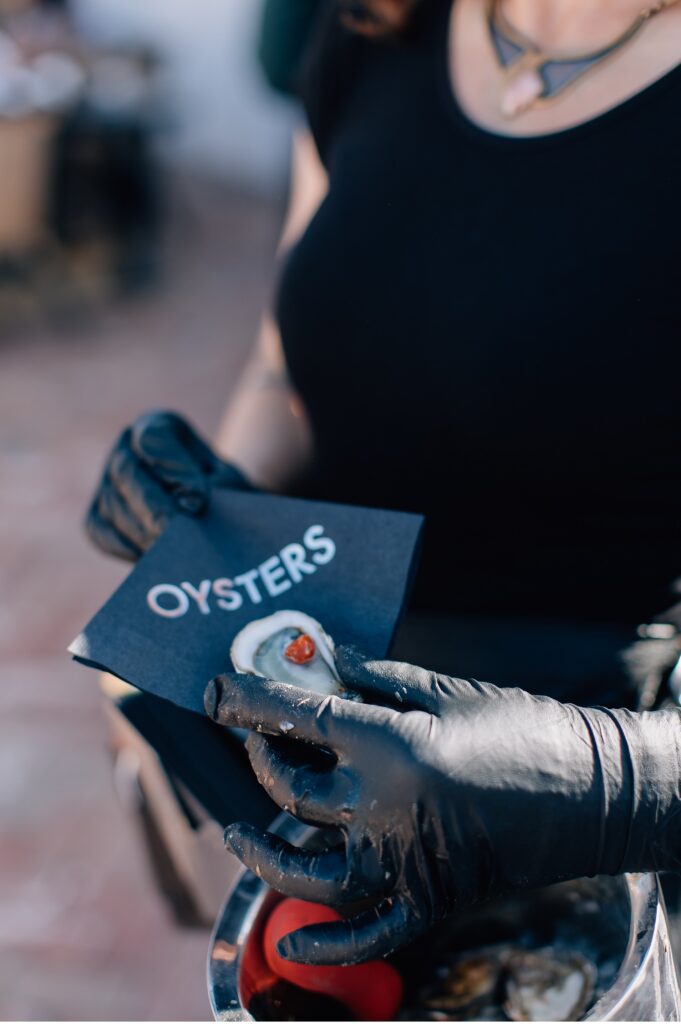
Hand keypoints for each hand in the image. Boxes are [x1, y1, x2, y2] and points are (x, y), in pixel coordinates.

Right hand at [85, 410, 250, 559]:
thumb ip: (214, 488)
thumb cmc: (224, 491)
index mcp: (158, 427)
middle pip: (126, 473)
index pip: (153, 440)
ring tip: (174, 556)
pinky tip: (155, 561)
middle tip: (178, 538)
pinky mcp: (98, 519)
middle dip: (154, 509)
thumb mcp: (229, 482)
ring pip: (114, 507)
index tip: (199, 503)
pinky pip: (105, 535)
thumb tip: (188, 507)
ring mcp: (106, 483)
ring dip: (144, 534)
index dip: (174, 471)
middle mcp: (125, 449)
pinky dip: (129, 549)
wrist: (216, 511)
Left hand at [204, 647, 680, 965]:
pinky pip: (365, 932)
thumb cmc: (519, 727)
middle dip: (260, 755)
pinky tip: (289, 941)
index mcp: (388, 744)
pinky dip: (325, 944)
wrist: (588, 792)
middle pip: (292, 787)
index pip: (297, 718)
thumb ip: (378, 676)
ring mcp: (401, 860)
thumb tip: (331, 658)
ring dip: (262, 853)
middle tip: (255, 737)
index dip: (248, 701)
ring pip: (306, 867)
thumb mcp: (444, 691)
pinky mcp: (426, 898)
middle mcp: (382, 806)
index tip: (215, 691)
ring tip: (235, 832)